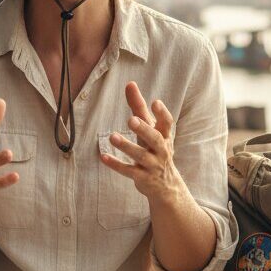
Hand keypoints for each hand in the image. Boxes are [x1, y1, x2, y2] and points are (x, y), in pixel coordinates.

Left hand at [99, 82, 186, 203]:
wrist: (166, 186)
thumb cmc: (155, 148)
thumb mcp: (150, 129)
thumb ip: (139, 107)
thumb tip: (130, 84)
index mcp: (165, 136)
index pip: (167, 123)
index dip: (162, 113)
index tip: (155, 102)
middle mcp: (161, 150)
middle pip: (154, 139)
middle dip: (144, 129)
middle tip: (131, 120)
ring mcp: (152, 165)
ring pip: (140, 155)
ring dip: (126, 146)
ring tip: (112, 137)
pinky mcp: (142, 177)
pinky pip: (128, 171)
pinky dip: (116, 164)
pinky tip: (103, 157)